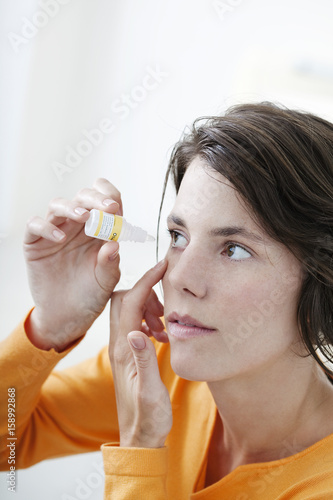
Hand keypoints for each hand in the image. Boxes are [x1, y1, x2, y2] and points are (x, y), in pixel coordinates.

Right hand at [24, 178, 122, 350]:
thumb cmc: (89, 295)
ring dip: (72, 207)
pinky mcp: (35, 244)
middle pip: (82, 198)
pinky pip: (35, 225)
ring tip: (84, 216)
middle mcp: (77, 228)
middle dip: (95, 198)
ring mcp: (55, 233)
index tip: (116, 206)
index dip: (110, 197)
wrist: (67, 318)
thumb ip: (110, 264)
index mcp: (99, 231)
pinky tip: (59, 237)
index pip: (105, 203)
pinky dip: (46, 226)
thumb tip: (113, 245)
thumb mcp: (106, 282)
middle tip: (107, 207)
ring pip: (58, 206)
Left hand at [109, 259, 171, 447]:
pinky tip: (162, 335)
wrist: (139, 436)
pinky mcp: (128, 353)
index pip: (131, 303)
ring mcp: (122, 348)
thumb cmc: (148, 417)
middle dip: (146, 290)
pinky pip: (134, 324)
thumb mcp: (151, 392)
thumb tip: (136, 332)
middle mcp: (118, 344)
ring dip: (148, 307)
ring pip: (129, 310)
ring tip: (166, 325)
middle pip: (124, 300)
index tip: (163, 265)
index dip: (146, 280)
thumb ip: (144, 361)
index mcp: (124, 349)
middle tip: (168, 300)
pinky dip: (149, 320)